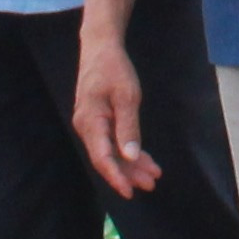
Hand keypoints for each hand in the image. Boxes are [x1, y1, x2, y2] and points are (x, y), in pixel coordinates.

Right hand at [70, 21, 157, 198]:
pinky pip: (110, 141)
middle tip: (152, 183)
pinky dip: (127, 150)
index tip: (131, 191)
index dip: (116, 176)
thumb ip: (128, 127)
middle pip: (107, 158)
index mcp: (90, 121)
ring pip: (110, 151)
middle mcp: (86, 126)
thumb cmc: (114, 68)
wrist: (100, 47)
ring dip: (130, 164)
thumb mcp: (127, 95)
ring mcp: (90, 124)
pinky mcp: (97, 121)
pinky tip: (142, 159)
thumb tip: (130, 156)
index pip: (102, 157)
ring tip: (152, 175)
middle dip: (129, 173)